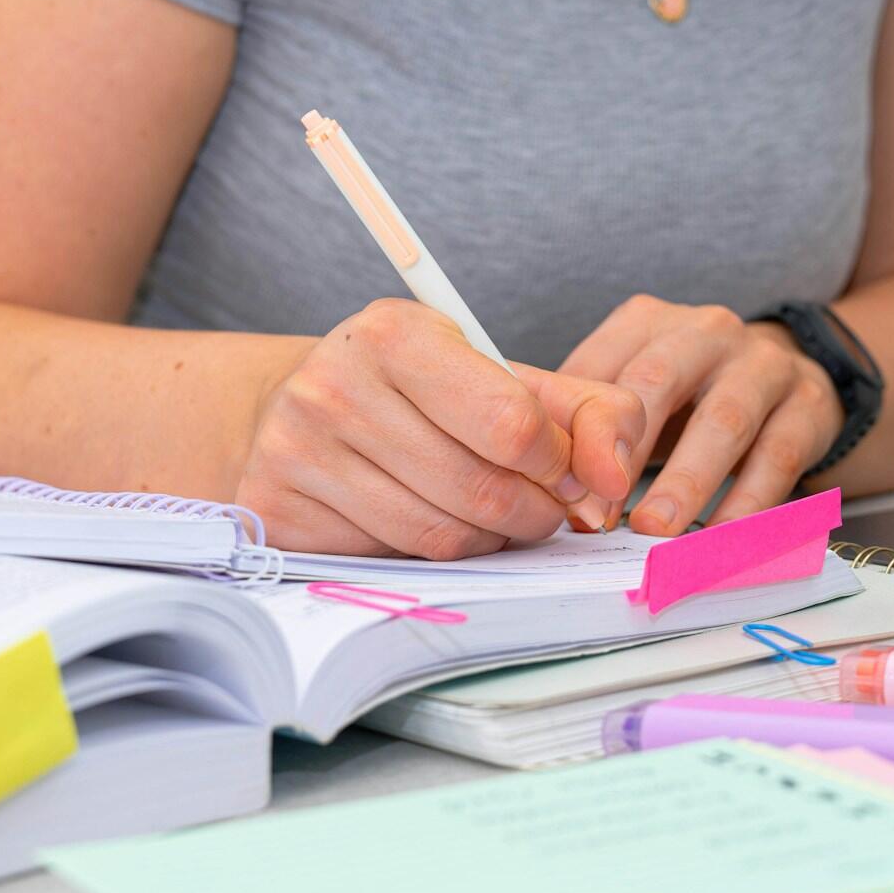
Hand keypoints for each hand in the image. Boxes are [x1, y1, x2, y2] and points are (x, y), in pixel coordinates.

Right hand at [237, 299, 643, 557]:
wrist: (299, 402)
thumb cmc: (419, 390)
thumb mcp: (499, 373)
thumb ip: (586, 409)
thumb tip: (613, 478)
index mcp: (395, 332)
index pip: (512, 423)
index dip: (560, 463)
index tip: (569, 473)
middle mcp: (334, 386)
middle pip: (481, 489)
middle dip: (534, 512)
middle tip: (542, 507)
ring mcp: (297, 451)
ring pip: (441, 535)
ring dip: (492, 539)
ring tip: (494, 515)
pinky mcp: (280, 510)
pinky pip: (395, 559)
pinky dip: (436, 555)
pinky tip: (434, 521)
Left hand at [560, 296, 845, 534]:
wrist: (788, 375)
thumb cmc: (689, 392)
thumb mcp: (636, 386)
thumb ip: (590, 419)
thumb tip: (535, 483)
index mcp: (649, 322)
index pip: (601, 368)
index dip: (576, 431)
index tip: (557, 489)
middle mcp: (707, 332)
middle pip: (657, 384)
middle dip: (624, 452)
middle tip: (599, 514)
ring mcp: (763, 364)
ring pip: (723, 422)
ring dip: (686, 482)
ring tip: (656, 531)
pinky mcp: (808, 404)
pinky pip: (776, 457)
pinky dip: (748, 504)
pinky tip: (721, 538)